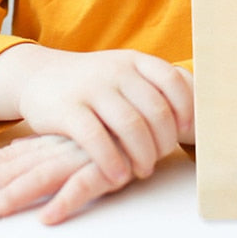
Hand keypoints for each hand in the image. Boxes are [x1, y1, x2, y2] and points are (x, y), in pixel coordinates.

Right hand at [0, 45, 193, 187]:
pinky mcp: (67, 110)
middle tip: (160, 157)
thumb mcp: (125, 73)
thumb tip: (197, 115)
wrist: (39, 76)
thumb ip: (154, 88)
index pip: (173, 81)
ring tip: (142, 169)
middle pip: (156, 110)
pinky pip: (96, 139)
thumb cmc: (95, 84)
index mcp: (136, 61)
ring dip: (143, 155)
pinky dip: (112, 161)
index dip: (186, 108)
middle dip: (164, 140)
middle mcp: (116, 71)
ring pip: (130, 126)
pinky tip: (118, 176)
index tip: (185, 131)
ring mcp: (91, 89)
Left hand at [0, 134, 129, 223]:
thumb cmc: (115, 132)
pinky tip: (50, 217)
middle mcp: (62, 146)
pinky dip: (66, 200)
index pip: (6, 157)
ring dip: (17, 194)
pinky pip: (85, 184)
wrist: (157, 114)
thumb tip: (13, 150)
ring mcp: (84, 155)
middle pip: (16, 166)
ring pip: (44, 174)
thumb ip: (45, 145)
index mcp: (51, 141)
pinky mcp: (110, 167)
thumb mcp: (74, 138)